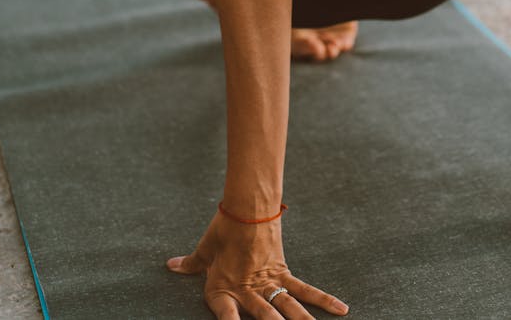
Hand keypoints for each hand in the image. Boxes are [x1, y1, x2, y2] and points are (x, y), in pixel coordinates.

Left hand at [166, 209, 349, 316]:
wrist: (247, 203)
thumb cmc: (224, 227)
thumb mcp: (204, 248)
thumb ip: (190, 263)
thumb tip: (170, 266)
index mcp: (224, 287)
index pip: (225, 316)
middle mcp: (248, 289)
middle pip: (264, 318)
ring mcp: (269, 282)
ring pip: (287, 309)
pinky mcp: (283, 271)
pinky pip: (305, 289)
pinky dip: (323, 300)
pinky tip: (341, 309)